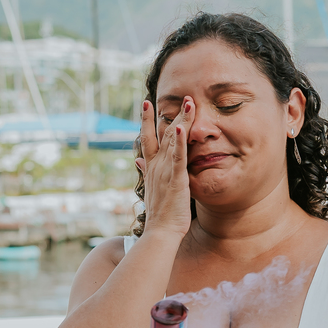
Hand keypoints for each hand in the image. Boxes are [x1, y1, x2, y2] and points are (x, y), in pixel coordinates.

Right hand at [136, 98, 191, 237]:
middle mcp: (156, 165)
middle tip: (178, 95)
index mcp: (151, 167)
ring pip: (173, 140)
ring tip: (189, 103)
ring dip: (181, 120)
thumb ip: (147, 170)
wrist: (160, 232)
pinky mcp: (176, 178)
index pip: (148, 138)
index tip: (146, 103)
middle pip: (162, 133)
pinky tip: (183, 127)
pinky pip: (179, 157)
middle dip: (168, 113)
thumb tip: (139, 159)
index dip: (146, 120)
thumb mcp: (152, 188)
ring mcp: (166, 171)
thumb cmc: (159, 214)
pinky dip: (181, 142)